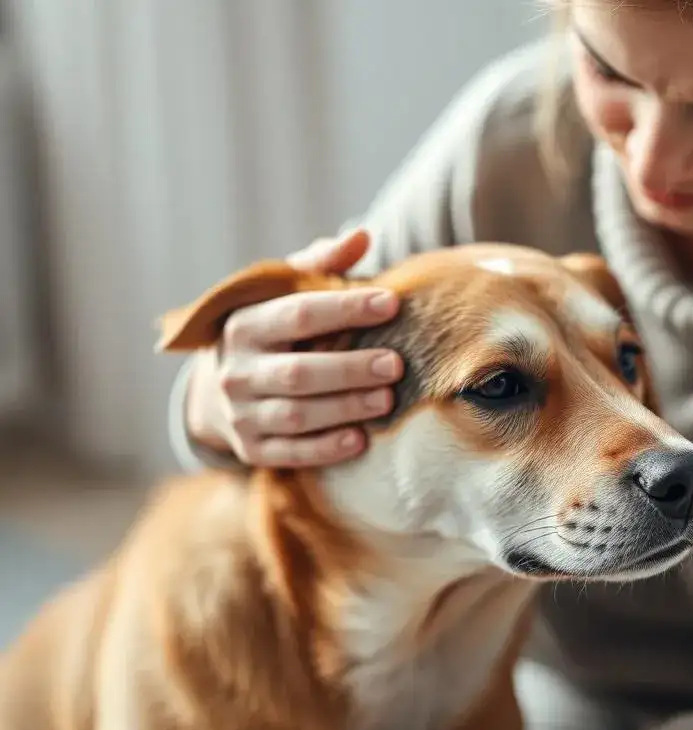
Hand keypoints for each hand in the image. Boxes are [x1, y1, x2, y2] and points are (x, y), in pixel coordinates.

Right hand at [184, 229, 403, 466]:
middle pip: (298, 372)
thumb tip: (362, 235)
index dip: (346, 308)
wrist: (219, 389)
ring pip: (297, 415)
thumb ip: (322, 265)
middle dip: (350, 368)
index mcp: (245, 323)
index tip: (391, 303)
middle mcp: (237, 370)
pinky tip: (361, 440)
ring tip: (387, 400)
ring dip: (345, 408)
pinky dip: (327, 448)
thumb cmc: (272, 331)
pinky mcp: (251, 448)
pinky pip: (291, 453)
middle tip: (396, 364)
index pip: (299, 313)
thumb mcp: (285, 293)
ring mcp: (241, 413)